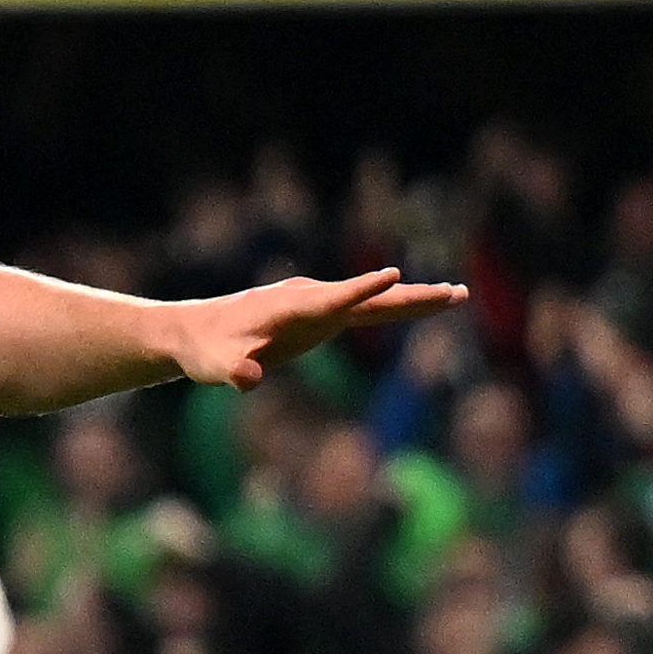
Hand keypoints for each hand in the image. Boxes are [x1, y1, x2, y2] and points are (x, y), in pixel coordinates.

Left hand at [169, 271, 465, 390]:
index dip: (361, 290)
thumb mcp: (212, 366)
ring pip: (374, 301)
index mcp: (290, 308)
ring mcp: (318, 304)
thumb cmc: (204, 351)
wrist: (194, 333)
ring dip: (414, 299)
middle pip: (368, 298)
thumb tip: (248, 378)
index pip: (332, 299)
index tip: (393, 275)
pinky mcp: (321, 316)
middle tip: (456, 293)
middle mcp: (309, 299)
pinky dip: (395, 306)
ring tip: (458, 295)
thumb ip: (231, 371)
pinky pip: (365, 309)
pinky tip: (422, 304)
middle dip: (411, 297)